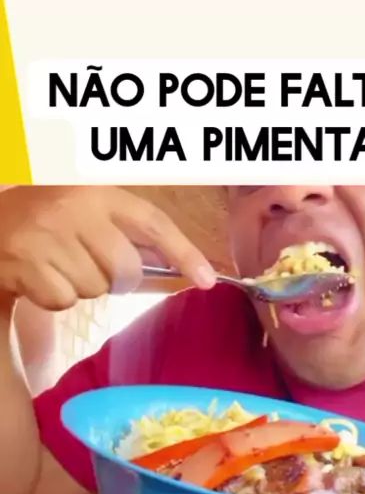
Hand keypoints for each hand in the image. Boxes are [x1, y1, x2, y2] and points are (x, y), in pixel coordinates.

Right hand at [0, 186, 215, 310]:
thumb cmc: (46, 223)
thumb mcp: (88, 216)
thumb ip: (128, 236)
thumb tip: (178, 269)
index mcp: (97, 193)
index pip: (153, 224)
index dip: (184, 252)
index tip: (208, 280)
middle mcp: (75, 210)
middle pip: (126, 269)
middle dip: (116, 278)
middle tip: (88, 263)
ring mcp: (49, 236)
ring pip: (95, 288)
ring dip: (81, 286)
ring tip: (57, 264)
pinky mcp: (27, 264)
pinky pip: (64, 299)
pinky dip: (54, 297)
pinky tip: (40, 276)